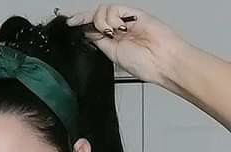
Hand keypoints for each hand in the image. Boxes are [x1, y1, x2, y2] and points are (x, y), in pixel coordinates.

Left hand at [63, 6, 184, 84]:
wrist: (161, 60)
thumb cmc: (144, 63)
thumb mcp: (112, 54)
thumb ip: (100, 42)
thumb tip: (86, 33)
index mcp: (112, 40)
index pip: (93, 28)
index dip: (81, 24)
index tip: (69, 24)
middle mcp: (118, 29)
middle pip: (96, 16)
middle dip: (83, 19)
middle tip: (74, 22)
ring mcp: (126, 20)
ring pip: (103, 11)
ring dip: (101, 22)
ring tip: (111, 33)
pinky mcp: (134, 13)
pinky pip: (115, 9)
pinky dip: (111, 18)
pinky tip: (117, 29)